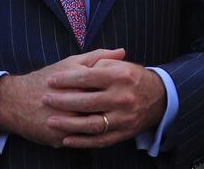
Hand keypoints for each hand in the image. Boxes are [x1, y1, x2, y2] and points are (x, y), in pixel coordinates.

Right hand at [0, 49, 124, 146]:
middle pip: (102, 108)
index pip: (107, 86)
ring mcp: (65, 121)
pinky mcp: (59, 137)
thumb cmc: (48, 78)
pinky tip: (100, 134)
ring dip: (105, 125)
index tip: (129, 90)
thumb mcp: (72, 63)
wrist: (17, 100)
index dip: (120, 89)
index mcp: (77, 81)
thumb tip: (122, 52)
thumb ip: (98, 57)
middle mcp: (71, 101)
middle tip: (126, 108)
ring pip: (94, 127)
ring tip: (115, 121)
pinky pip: (81, 141)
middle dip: (115, 109)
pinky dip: (91, 138)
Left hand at [43, 57, 166, 148]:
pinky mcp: (124, 134)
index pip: (87, 77)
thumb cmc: (132, 77)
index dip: (66, 79)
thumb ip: (99, 62)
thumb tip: (76, 68)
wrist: (158, 98)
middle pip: (87, 101)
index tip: (51, 80)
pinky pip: (100, 140)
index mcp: (120, 76)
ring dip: (69, 124)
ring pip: (92, 124)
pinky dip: (82, 142)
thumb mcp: (119, 64)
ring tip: (51, 120)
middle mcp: (123, 97)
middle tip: (45, 99)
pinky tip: (66, 139)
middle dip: (63, 101)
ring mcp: (124, 118)